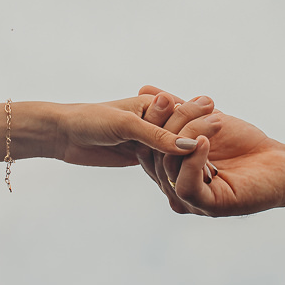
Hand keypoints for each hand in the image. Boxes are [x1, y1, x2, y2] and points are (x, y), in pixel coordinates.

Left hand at [53, 94, 212, 167]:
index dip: (200, 124)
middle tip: (221, 156)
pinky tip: (191, 180)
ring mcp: (148, 139)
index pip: (183, 116)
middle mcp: (154, 120)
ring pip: (174, 151)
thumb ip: (158, 136)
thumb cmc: (91, 120)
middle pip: (182, 134)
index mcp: (153, 104)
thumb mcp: (127, 126)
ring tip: (212, 171)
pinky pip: (162, 163)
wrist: (63, 134)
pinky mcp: (141, 156)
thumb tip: (188, 146)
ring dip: (188, 160)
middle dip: (199, 143)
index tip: (219, 131)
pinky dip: (174, 170)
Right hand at [137, 86, 284, 215]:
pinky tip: (205, 141)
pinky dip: (193, 160)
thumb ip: (175, 110)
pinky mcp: (208, 207)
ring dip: (189, 134)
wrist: (280, 161)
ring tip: (212, 118)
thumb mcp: (203, 120)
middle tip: (185, 101)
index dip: (152, 120)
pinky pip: (186, 186)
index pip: (147, 145)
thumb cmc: (244, 143)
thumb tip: (144, 90)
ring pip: (170, 165)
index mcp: (170, 170)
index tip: (165, 97)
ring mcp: (190, 200)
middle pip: (155, 154)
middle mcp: (174, 187)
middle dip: (169, 123)